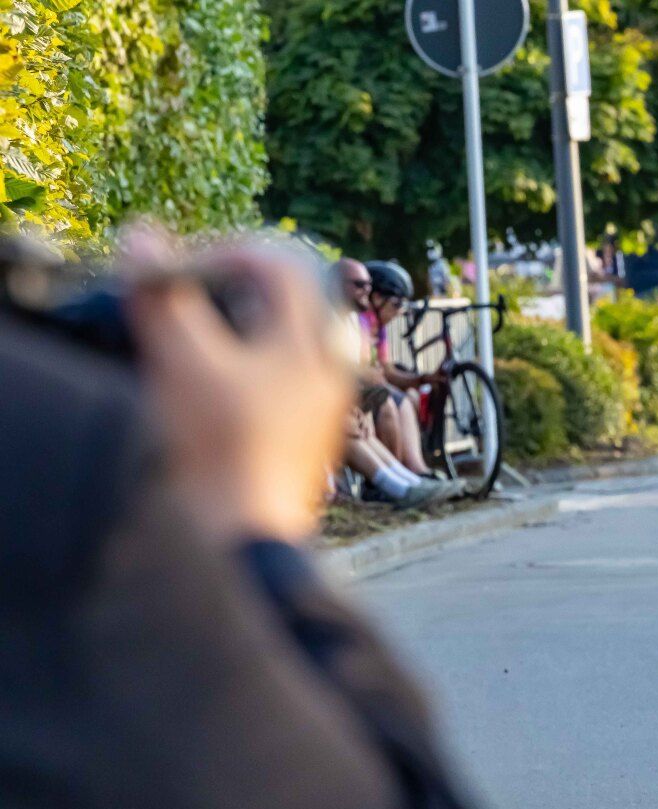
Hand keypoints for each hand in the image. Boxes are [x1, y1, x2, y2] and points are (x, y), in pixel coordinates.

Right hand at [125, 231, 351, 542]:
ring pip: (292, 341)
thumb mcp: (183, 362)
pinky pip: (290, 380)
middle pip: (291, 301)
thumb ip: (165, 298)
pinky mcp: (310, 437)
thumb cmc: (221, 448)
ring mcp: (325, 406)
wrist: (244, 536)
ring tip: (203, 339)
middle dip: (239, 287)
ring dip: (247, 326)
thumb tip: (143, 239)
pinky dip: (255, 365)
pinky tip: (219, 387)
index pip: (280, 267)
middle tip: (193, 293)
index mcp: (313, 345)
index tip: (184, 268)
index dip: (227, 253)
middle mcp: (331, 371)